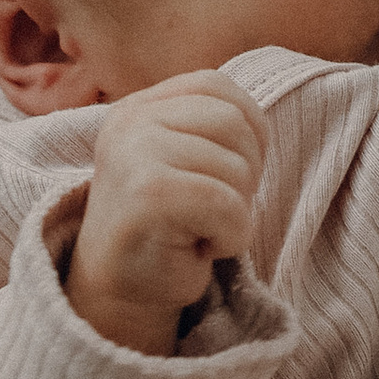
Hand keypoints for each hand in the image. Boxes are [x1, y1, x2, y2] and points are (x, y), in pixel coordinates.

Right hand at [70, 74, 268, 351]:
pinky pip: (226, 205)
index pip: (215, 86)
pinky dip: (231, 236)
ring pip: (235, 167)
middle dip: (245, 173)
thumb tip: (258, 121)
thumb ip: (209, 127)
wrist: (120, 293)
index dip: (246, 128)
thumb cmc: (166, 229)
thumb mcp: (183, 161)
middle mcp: (129, 122)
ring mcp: (133, 155)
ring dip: (237, 211)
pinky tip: (203, 249)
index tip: (230, 172)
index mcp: (138, 108)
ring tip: (202, 229)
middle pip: (234, 123)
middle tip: (213, 211)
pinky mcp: (146, 195)